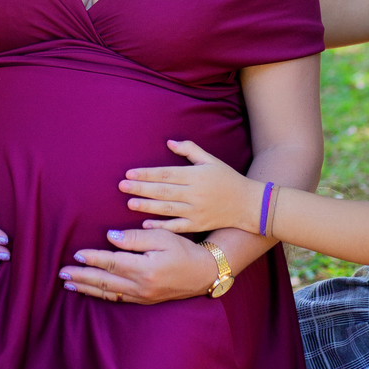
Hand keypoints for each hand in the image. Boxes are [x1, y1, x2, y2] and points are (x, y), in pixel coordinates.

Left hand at [58, 226, 218, 303]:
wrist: (203, 273)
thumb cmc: (184, 250)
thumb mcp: (162, 237)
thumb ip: (135, 237)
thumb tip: (110, 237)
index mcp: (145, 269)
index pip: (111, 262)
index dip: (92, 258)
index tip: (76, 254)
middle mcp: (141, 286)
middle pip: (104, 281)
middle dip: (82, 277)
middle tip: (62, 273)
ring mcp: (142, 296)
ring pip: (108, 293)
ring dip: (87, 288)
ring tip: (69, 284)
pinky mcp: (144, 300)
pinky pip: (117, 299)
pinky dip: (101, 295)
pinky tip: (91, 291)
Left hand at [119, 139, 261, 234]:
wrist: (247, 204)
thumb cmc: (227, 179)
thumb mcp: (211, 160)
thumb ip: (190, 150)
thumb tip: (169, 142)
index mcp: (196, 176)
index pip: (166, 174)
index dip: (147, 174)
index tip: (129, 173)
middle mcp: (194, 194)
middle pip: (163, 191)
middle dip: (141, 188)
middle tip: (121, 186)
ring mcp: (196, 211)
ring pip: (167, 209)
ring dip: (147, 206)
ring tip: (129, 203)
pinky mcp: (198, 225)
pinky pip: (176, 226)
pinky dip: (161, 226)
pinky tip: (146, 225)